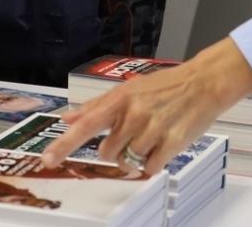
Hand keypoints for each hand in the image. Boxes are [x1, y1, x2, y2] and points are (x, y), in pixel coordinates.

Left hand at [41, 39, 251, 176]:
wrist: (204, 83)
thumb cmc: (166, 86)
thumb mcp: (129, 89)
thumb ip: (96, 105)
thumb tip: (67, 116)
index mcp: (120, 99)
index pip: (85, 124)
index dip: (64, 144)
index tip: (47, 159)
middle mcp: (134, 114)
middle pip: (108, 151)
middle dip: (117, 148)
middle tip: (134, 133)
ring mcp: (153, 129)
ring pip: (129, 161)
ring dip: (137, 155)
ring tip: (152, 135)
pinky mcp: (172, 143)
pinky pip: (150, 168)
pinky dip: (153, 162)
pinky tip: (162, 145)